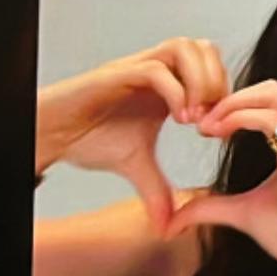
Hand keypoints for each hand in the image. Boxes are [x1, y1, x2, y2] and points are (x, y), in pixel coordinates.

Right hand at [36, 37, 227, 232]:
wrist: (52, 135)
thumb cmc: (90, 138)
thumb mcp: (136, 167)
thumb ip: (158, 191)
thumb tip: (168, 228)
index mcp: (167, 84)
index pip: (211, 65)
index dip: (224, 92)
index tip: (220, 130)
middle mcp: (155, 69)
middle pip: (203, 47)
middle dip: (217, 81)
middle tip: (212, 120)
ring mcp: (136, 68)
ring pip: (183, 48)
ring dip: (199, 81)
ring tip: (197, 118)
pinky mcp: (117, 74)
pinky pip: (156, 70)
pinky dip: (176, 92)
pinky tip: (180, 119)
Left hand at [165, 79, 276, 275]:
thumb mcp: (243, 214)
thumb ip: (211, 208)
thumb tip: (174, 219)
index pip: (267, 103)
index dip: (232, 106)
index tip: (203, 125)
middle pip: (269, 89)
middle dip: (230, 98)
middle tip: (200, 120)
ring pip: (270, 94)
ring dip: (231, 104)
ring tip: (205, 126)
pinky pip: (268, 118)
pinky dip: (237, 117)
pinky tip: (216, 134)